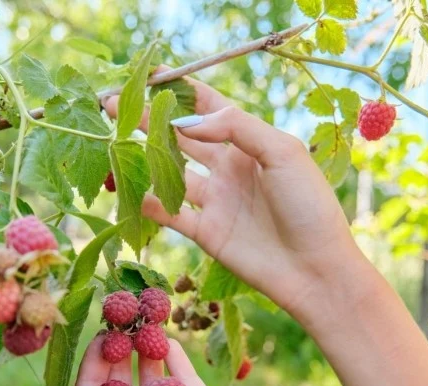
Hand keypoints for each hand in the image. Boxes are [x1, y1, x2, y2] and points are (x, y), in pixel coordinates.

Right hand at [104, 74, 368, 318]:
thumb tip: (187, 123)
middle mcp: (228, 167)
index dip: (181, 91)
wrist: (314, 267)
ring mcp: (214, 200)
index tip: (152, 77)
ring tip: (113, 139)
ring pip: (169, 172)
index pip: (209, 109)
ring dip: (144, 156)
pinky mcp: (205, 231)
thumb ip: (237, 127)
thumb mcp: (283, 152)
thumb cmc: (309, 205)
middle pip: (180, 137)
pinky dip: (149, 203)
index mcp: (249, 143)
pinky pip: (169, 213)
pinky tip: (131, 191)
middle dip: (149, 119)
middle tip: (113, 104)